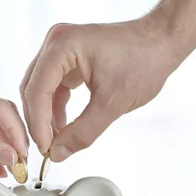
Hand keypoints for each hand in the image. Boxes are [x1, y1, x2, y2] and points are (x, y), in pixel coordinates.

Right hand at [20, 0, 195, 161]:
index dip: (38, 124)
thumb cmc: (144, 60)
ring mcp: (62, 49)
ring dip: (45, 116)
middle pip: (33, 89)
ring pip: (40, 89)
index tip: (44, 148)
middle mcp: (57, 42)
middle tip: (47, 148)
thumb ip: (82, 132)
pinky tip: (62, 127)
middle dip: (38, 121)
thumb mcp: (112, 104)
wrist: (162, 43)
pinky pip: (53, 86)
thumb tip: (59, 153)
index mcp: (63, 46)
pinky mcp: (70, 58)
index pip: (37, 90)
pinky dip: (55, 107)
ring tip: (55, 141)